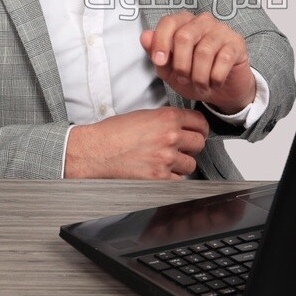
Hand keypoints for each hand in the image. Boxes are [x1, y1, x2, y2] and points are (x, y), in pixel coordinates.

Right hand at [65, 107, 209, 179]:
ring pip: (191, 163)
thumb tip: (181, 126)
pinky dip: (172, 178)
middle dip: (192, 146)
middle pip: (200, 143)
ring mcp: (166, 158)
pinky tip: (160, 171)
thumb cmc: (113, 133)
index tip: (198, 131)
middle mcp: (170, 137)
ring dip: (182, 163)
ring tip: (166, 161)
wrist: (96, 151)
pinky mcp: (160, 178)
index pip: (200, 121)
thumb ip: (166, 120)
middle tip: (183, 147)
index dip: (200, 128)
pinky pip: (179, 180)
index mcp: (166, 117)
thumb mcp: (143, 115)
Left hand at [140, 11, 256, 114]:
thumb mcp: (169, 70)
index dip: (160, 42)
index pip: (168, 22)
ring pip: (203, 51)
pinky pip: (223, 59)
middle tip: (184, 80)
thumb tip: (145, 36)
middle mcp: (203, 21)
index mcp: (183, 23)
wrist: (222, 90)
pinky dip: (215, 77)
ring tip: (200, 86)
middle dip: (181, 65)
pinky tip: (214, 83)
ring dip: (199, 76)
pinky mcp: (237, 43)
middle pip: (184, 37)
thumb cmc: (193, 76)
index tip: (159, 62)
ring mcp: (221, 30)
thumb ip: (156, 53)